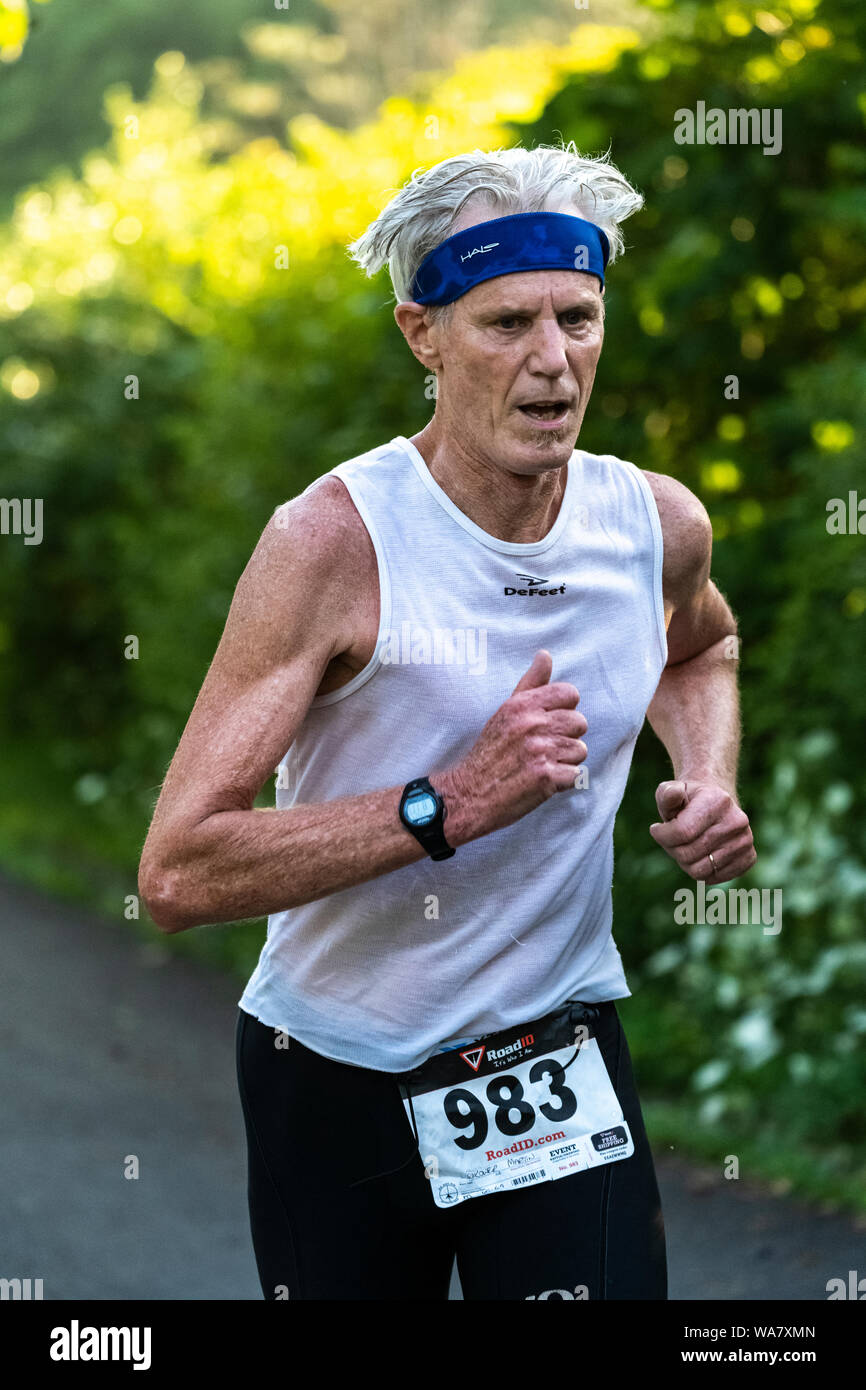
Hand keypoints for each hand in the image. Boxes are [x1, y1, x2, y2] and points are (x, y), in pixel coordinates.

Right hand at [434, 650, 587, 843]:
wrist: (469, 793)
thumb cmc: (490, 752)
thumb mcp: (506, 711)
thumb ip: (531, 684)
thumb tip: (545, 655)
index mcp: (523, 705)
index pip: (570, 694)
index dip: (565, 710)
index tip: (550, 724)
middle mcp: (532, 724)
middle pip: (579, 722)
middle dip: (566, 738)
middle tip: (543, 750)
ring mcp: (540, 751)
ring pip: (580, 750)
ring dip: (565, 761)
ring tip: (541, 766)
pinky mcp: (546, 778)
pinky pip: (576, 775)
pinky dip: (562, 782)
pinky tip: (542, 782)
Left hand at [649, 779, 756, 881]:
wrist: (716, 804)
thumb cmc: (688, 800)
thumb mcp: (670, 791)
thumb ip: (667, 794)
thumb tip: (673, 794)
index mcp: (717, 801)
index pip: (682, 832)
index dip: (662, 835)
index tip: (657, 829)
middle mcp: (737, 821)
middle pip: (689, 854)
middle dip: (672, 849)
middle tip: (671, 839)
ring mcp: (745, 841)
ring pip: (700, 871)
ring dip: (685, 862)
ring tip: (686, 846)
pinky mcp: (748, 857)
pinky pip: (715, 878)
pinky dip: (701, 871)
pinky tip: (700, 855)